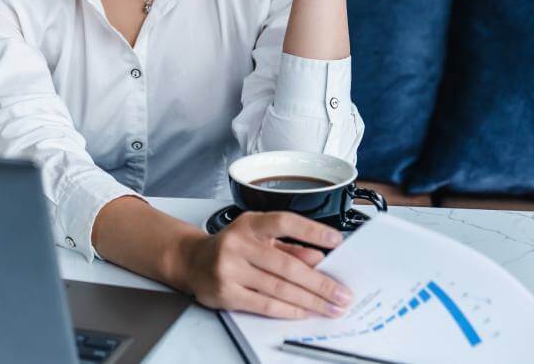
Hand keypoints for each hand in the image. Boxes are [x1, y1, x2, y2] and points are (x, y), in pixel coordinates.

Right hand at [175, 211, 352, 318]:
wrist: (192, 261)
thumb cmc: (231, 247)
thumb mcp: (258, 237)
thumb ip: (288, 246)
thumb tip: (319, 258)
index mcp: (250, 224)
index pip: (284, 223)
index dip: (312, 231)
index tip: (336, 241)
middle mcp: (238, 244)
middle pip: (287, 265)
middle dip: (320, 283)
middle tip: (341, 293)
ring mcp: (230, 269)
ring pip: (278, 288)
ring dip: (309, 300)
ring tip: (328, 307)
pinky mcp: (226, 293)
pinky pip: (264, 304)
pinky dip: (287, 309)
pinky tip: (302, 311)